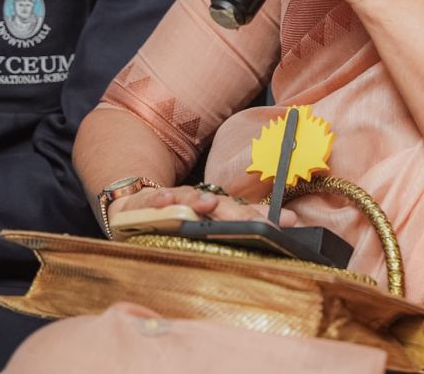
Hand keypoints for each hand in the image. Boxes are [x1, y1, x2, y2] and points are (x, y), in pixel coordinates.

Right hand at [108, 185, 296, 225]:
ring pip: (189, 199)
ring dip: (199, 200)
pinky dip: (157, 201)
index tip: (290, 220)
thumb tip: (286, 223)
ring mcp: (172, 201)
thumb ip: (239, 223)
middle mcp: (197, 202)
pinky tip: (164, 203)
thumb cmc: (177, 217)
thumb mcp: (208, 222)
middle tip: (259, 223)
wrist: (133, 203)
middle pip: (222, 207)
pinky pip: (152, 201)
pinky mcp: (146, 203)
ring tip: (209, 205)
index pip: (244, 211)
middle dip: (240, 214)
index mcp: (215, 208)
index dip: (265, 215)